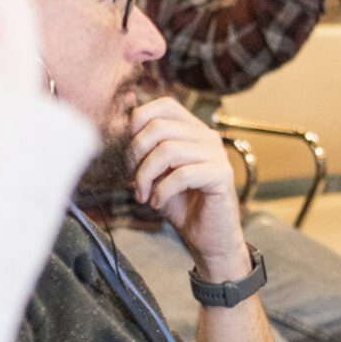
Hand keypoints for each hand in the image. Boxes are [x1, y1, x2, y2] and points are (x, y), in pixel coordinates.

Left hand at [125, 98, 248, 279]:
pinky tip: (157, 203)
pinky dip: (162, 191)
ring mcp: (217, 154)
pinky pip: (182, 174)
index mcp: (191, 129)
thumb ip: (142, 148)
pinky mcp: (222, 175)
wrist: (205, 237)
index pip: (164, 104)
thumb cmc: (178, 202)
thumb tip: (118, 121)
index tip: (129, 154)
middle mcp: (207, 136)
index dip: (139, 123)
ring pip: (168, 150)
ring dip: (146, 176)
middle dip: (136, 154)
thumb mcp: (153, 171)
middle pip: (159, 127)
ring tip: (143, 194)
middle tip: (131, 179)